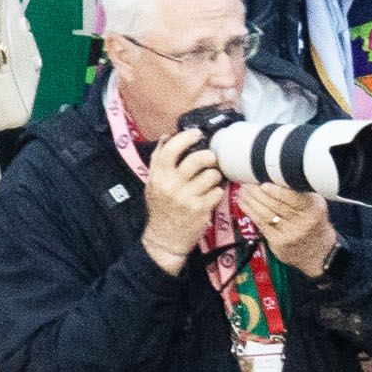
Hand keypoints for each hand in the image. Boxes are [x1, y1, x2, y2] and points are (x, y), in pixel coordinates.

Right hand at [141, 134, 224, 271]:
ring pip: (211, 175)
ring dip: (215, 175)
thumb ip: (159, 160)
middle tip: (212, 158)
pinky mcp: (200, 209)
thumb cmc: (161, 207)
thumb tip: (167, 137)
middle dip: (209, 156)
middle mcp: (171, 185)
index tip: (197, 134)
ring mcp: (187, 197)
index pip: (171, 149)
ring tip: (212, 178)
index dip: (186, 137)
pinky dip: (218, 190)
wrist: (165, 237)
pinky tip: (212, 193)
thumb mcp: (153, 183)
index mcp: (158, 175)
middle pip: (196, 160)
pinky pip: (217, 192)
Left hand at [238, 182, 338, 277]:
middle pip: (275, 205)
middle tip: (246, 183)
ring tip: (242, 191)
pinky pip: (260, 223)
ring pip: (265, 213)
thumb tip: (270, 176)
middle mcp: (304, 223)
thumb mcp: (314, 204)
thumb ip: (298, 192)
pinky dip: (249, 211)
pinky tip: (243, 202)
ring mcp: (290, 234)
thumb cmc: (312, 220)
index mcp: (314, 210)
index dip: (276, 191)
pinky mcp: (279, 242)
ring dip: (250, 200)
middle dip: (257, 192)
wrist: (318, 250)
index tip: (263, 184)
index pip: (294, 198)